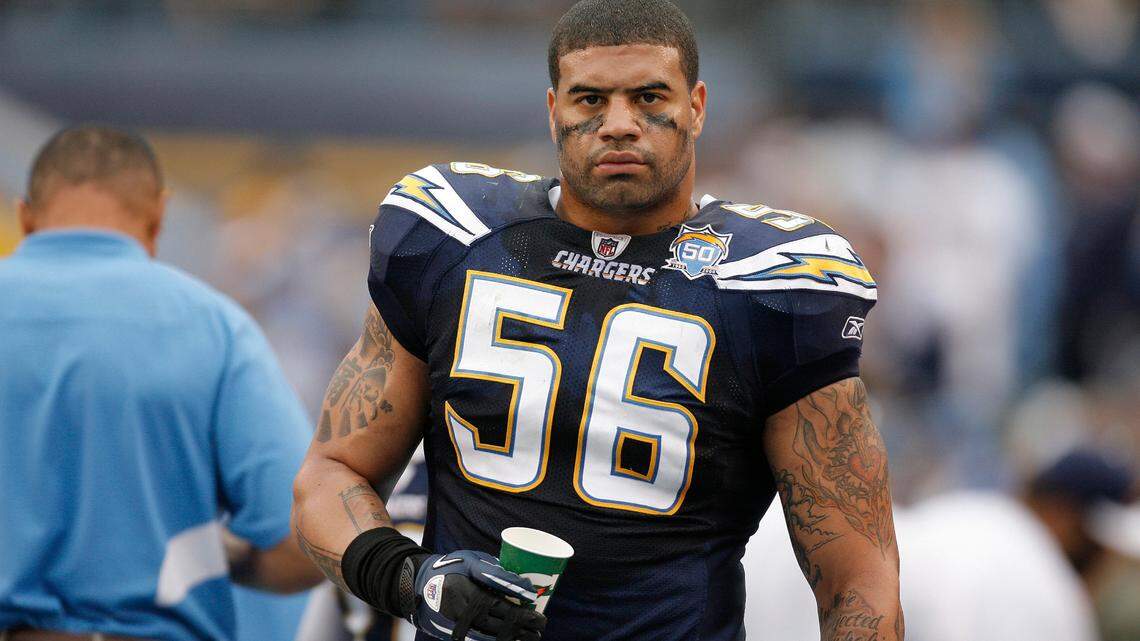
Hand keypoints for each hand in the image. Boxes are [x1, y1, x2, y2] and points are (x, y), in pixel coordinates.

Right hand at [412, 550, 546, 640]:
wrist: (416, 585)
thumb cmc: (449, 567)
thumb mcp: (469, 560)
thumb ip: (493, 571)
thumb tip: (522, 584)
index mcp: (466, 589)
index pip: (498, 598)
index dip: (519, 602)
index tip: (536, 603)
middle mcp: (462, 609)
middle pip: (498, 620)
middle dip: (523, 623)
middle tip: (541, 623)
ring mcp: (457, 625)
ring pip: (491, 634)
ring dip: (514, 635)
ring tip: (533, 636)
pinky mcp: (453, 634)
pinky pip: (480, 640)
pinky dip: (497, 640)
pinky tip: (511, 639)